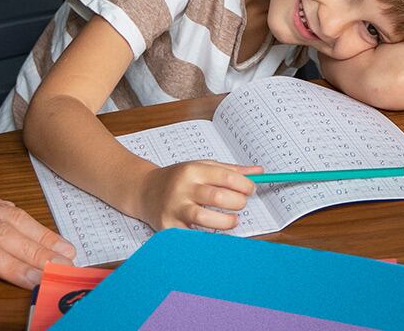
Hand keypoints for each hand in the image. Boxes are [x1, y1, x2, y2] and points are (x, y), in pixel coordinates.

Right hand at [134, 159, 259, 231]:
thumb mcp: (201, 167)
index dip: (244, 184)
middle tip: (241, 205)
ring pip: (203, 218)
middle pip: (217, 197)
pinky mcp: (168, 227)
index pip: (226, 176)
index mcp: (193, 170)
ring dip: (224, 222)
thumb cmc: (178, 179)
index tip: (251, 189)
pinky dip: (206, 237)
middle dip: (237, 202)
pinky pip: (191, 235)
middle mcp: (182, 188)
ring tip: (232, 221)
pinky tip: (214, 233)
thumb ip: (230, 170)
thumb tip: (259, 172)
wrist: (144, 190)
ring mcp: (174, 209)